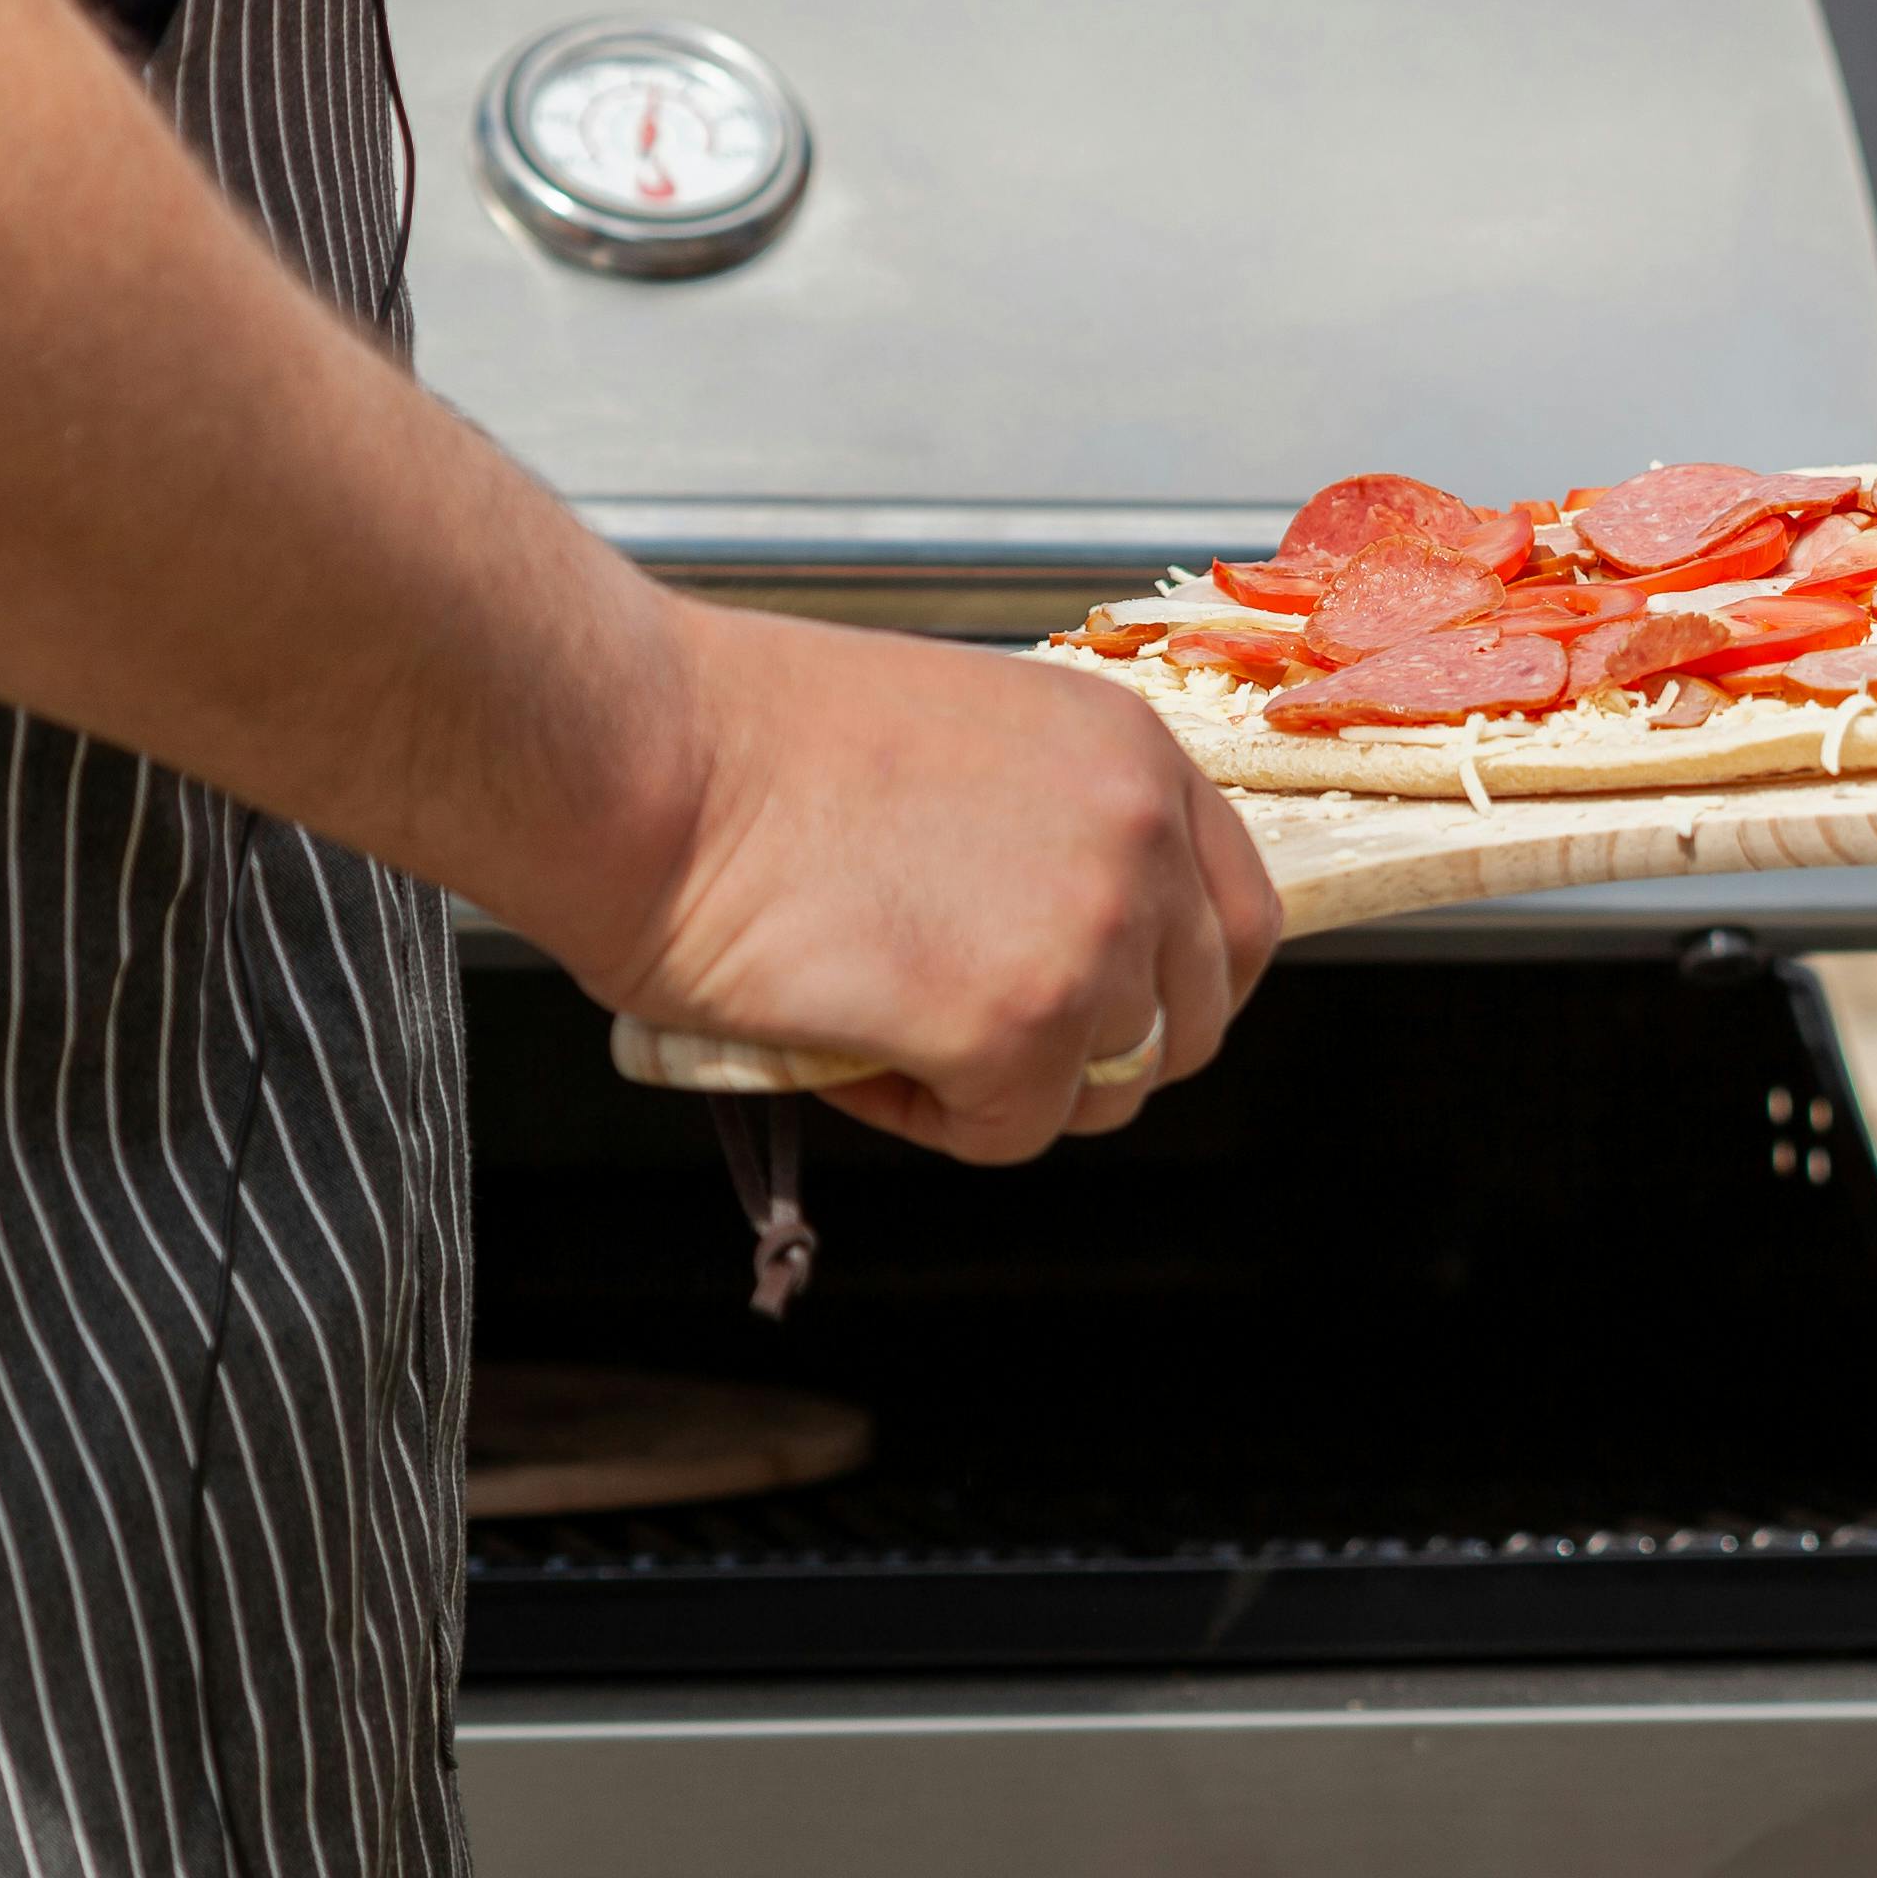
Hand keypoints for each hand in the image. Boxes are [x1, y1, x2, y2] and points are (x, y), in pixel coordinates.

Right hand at [566, 598, 1281, 1162]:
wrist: (637, 752)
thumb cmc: (740, 743)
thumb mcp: (959, 751)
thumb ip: (1042, 835)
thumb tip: (1055, 943)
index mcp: (1131, 749)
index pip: (1239, 917)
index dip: (1169, 988)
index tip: (1097, 1014)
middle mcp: (1142, 832)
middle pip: (1188, 1020)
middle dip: (1090, 1055)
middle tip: (972, 1044)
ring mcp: (1094, 929)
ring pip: (1103, 1088)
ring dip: (1003, 1088)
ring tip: (886, 1031)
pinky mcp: (1021, 1022)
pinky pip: (1009, 1134)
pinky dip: (929, 1121)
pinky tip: (850, 1053)